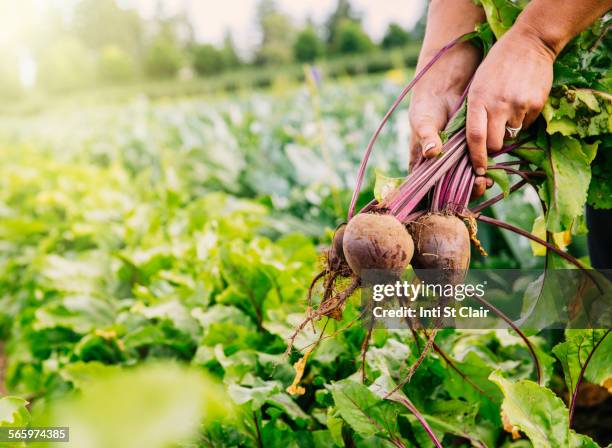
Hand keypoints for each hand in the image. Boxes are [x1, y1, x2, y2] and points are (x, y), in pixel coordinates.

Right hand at [409, 41, 491, 196]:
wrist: (446, 88)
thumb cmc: (427, 106)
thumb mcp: (423, 121)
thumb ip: (427, 137)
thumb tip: (432, 153)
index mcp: (422, 164)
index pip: (427, 189)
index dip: (439, 197)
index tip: (454, 197)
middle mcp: (438, 166)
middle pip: (449, 189)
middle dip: (464, 192)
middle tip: (477, 185)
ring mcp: (454, 160)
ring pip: (464, 180)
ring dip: (475, 184)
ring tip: (485, 181)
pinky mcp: (470, 151)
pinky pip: (476, 166)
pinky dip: (484, 170)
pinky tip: (492, 172)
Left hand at [466, 25, 555, 176]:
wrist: (530, 42)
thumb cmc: (497, 65)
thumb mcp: (477, 85)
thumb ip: (475, 111)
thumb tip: (473, 142)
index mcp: (478, 100)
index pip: (475, 137)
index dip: (476, 157)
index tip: (477, 169)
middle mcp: (498, 104)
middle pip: (494, 144)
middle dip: (492, 148)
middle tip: (492, 141)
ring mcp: (519, 105)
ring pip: (511, 135)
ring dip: (508, 131)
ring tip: (507, 111)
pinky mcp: (537, 104)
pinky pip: (527, 124)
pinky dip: (522, 120)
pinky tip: (520, 102)